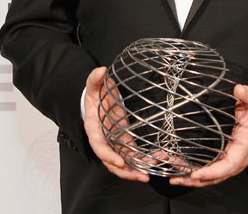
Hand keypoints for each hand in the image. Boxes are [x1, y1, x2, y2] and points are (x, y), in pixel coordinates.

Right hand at [84, 66, 148, 181]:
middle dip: (125, 171)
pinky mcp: (124, 139)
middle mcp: (104, 138)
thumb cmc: (95, 92)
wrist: (98, 96)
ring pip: (123, 161)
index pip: (99, 146)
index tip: (120, 161)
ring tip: (150, 174)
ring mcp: (114, 140)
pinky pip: (131, 153)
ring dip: (135, 169)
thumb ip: (95, 79)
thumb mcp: (93, 85)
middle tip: (141, 176)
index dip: (108, 155)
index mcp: (94, 128)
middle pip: (111, 161)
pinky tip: (155, 162)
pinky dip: (141, 160)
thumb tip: (100, 71)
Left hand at [169, 83, 247, 187]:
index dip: (212, 172)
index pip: (228, 166)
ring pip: (209, 178)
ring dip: (191, 180)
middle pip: (214, 178)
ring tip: (173, 178)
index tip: (196, 173)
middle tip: (176, 179)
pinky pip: (208, 172)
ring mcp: (228, 164)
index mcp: (242, 150)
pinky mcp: (222, 162)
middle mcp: (235, 162)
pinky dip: (195, 174)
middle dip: (195, 180)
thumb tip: (239, 89)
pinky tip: (180, 171)